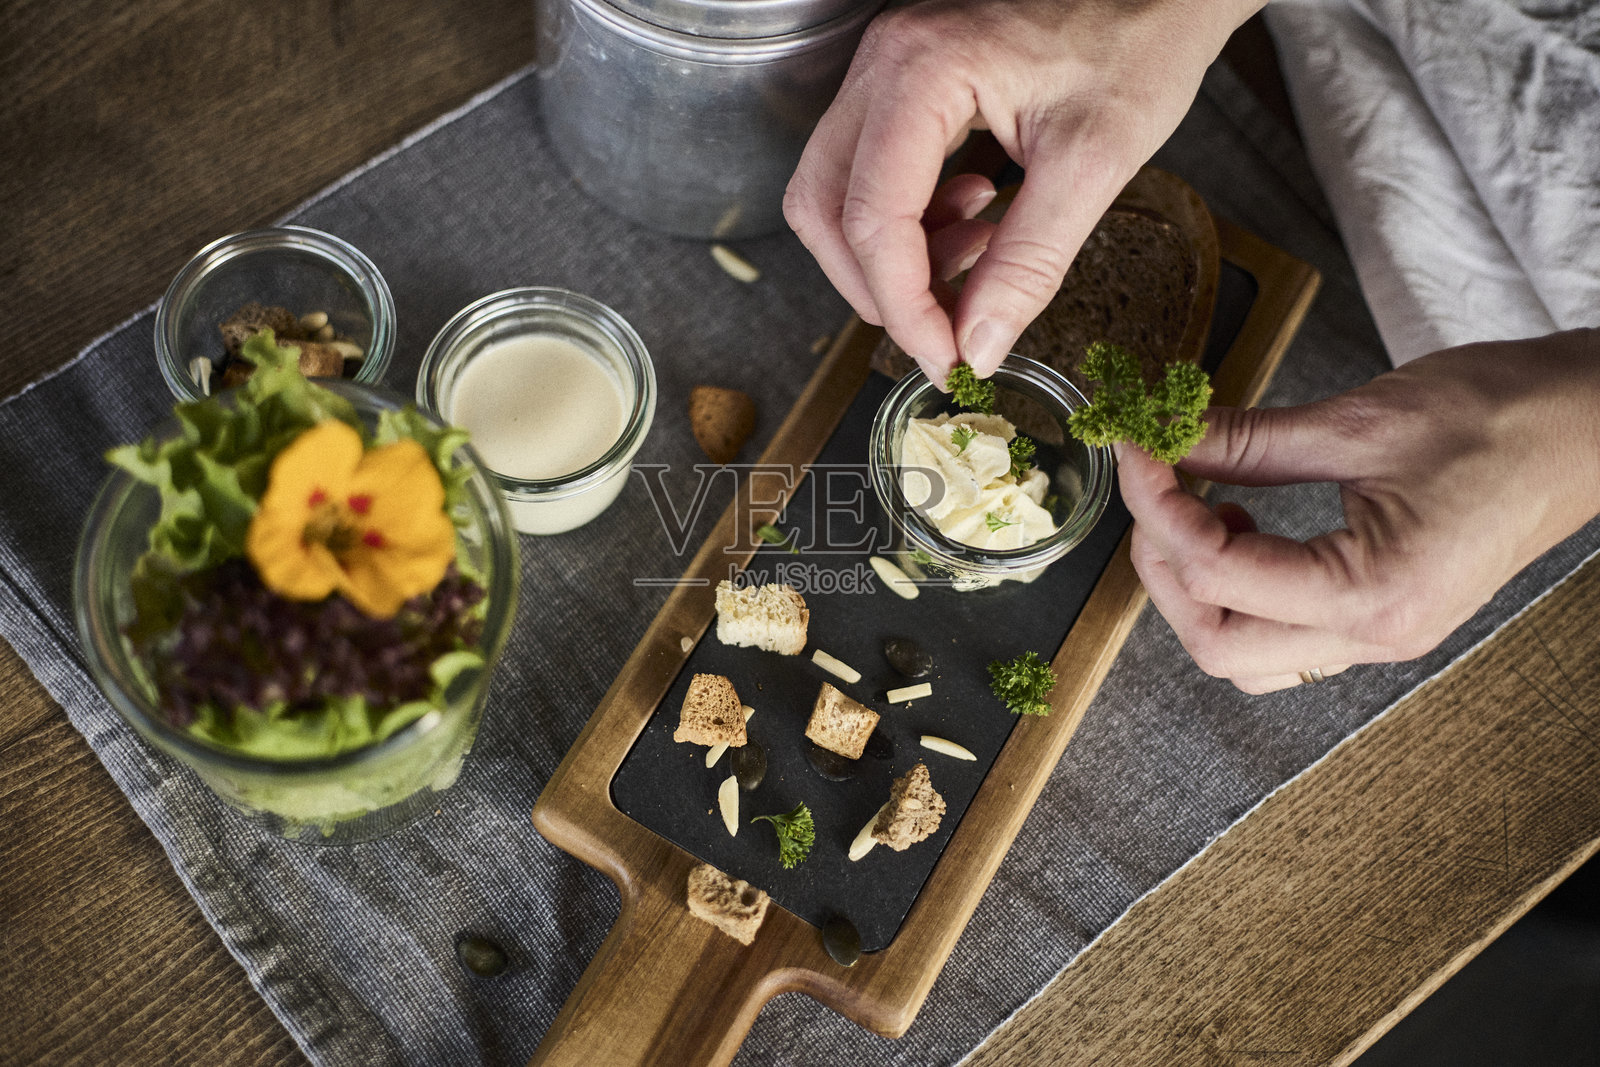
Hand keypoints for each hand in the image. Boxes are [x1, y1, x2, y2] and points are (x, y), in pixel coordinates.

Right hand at [784, 0, 1259, 385]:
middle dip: (878, 286)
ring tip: (977, 258)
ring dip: (894, 255)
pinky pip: (870, 172)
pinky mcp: (903, 84)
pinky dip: (911, 220)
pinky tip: (977, 218)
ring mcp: (886, 71)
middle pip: (826, 207)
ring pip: (838, 194)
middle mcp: (884, 64)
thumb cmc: (1140, 38)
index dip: (903, 305)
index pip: (874, 218)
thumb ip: (1029, 262)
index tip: (947, 358)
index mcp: (922, 72)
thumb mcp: (1094, 162)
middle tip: (944, 329)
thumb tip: (980, 345)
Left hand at [1118, 329, 1599, 692]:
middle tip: (1156, 489)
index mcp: (1374, 593)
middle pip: (1216, 644)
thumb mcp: (1360, 420)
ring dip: (1199, 590)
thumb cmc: (1504, 416)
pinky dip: (1239, 592)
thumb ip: (1248, 440)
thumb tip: (1165, 439)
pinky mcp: (1382, 618)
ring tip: (1202, 509)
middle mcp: (1376, 636)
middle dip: (1165, 567)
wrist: (1593, 427)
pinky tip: (1243, 525)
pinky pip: (1282, 637)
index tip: (1136, 449)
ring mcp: (1380, 637)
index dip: (1157, 507)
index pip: (1220, 572)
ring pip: (1243, 655)